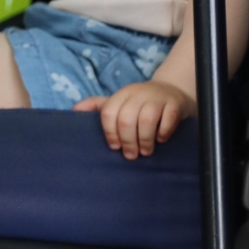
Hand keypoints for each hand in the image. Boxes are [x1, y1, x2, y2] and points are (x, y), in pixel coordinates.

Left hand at [74, 79, 193, 159]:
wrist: (172, 92)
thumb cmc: (140, 103)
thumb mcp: (119, 101)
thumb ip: (98, 106)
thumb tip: (74, 111)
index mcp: (122, 94)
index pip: (109, 112)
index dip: (110, 132)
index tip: (114, 147)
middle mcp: (138, 93)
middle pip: (126, 119)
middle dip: (127, 141)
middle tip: (131, 155)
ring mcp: (157, 97)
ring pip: (146, 120)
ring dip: (144, 140)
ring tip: (146, 152)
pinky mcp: (174, 103)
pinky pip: (167, 120)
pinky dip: (163, 133)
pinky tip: (161, 139)